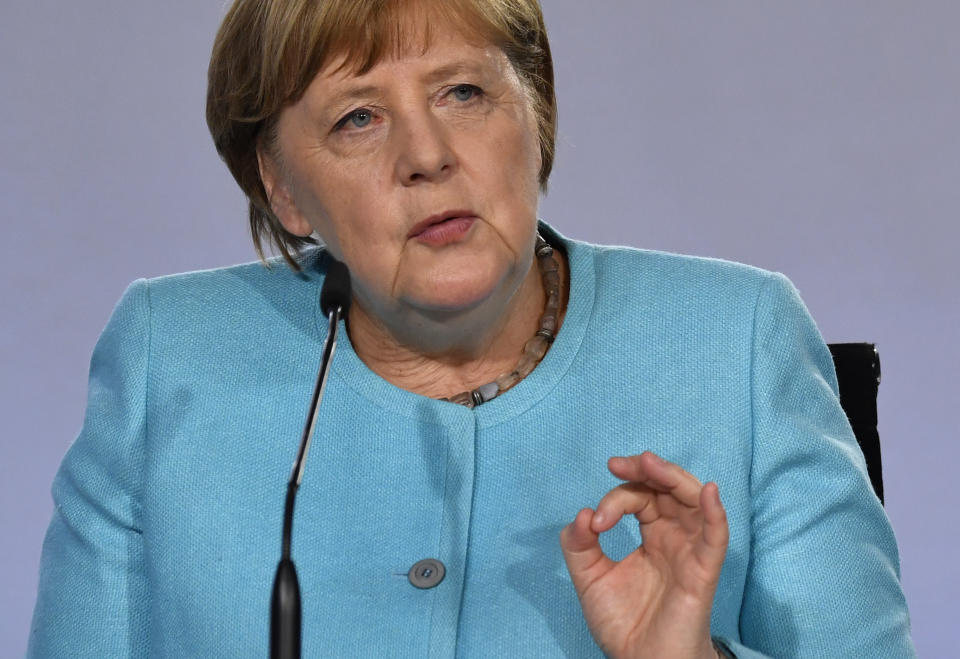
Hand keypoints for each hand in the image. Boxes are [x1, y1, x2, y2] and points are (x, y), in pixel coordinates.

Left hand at [560, 452, 727, 658]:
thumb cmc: (623, 624)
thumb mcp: (589, 577)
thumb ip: (578, 546)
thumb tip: (581, 514)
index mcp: (652, 535)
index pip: (639, 498)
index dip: (614, 499)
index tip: (593, 522)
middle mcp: (674, 537)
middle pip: (668, 489)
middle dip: (645, 470)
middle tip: (618, 464)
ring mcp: (690, 551)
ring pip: (693, 501)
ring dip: (673, 477)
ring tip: (649, 463)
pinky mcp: (702, 572)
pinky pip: (716, 537)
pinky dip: (715, 512)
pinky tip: (708, 491)